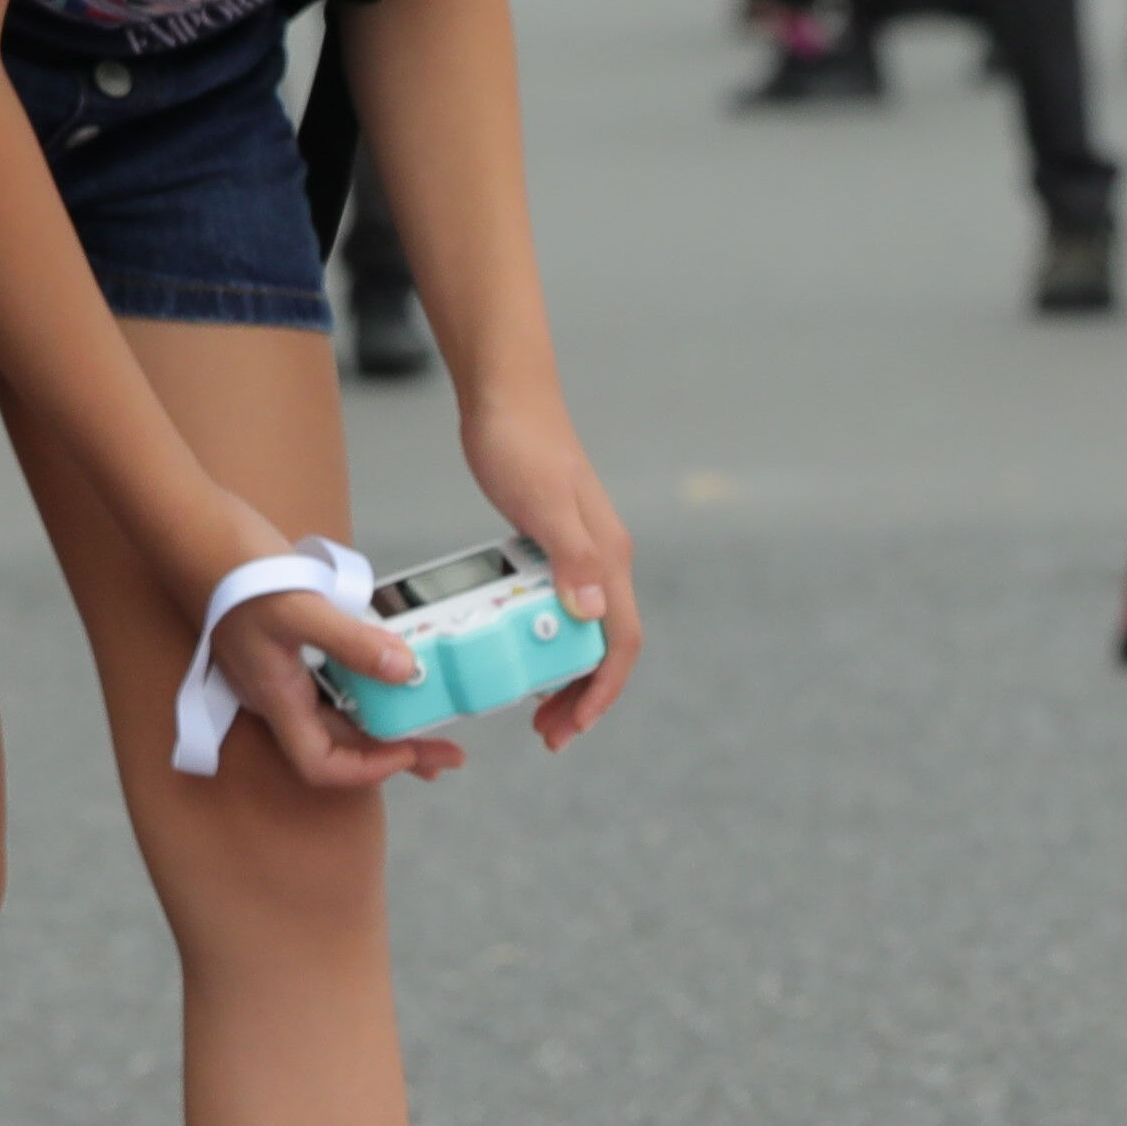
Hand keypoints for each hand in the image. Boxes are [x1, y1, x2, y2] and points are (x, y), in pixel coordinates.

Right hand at [208, 577, 466, 791]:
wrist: (188, 526)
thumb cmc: (231, 568)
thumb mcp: (300, 606)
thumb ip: (353, 642)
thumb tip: (407, 673)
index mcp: (276, 697)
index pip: (322, 764)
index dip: (368, 769)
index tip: (413, 750)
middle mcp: (278, 693)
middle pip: (339, 743)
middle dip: (394, 750)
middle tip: (447, 749)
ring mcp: (279, 669)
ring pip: (338, 710)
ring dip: (384, 719)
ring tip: (432, 720)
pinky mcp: (284, 642)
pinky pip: (332, 678)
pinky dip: (367, 682)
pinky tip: (393, 669)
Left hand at [457, 402, 644, 747]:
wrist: (505, 392)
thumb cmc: (519, 441)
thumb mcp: (540, 501)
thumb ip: (570, 556)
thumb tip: (593, 615)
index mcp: (607, 556)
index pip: (621, 641)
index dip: (602, 692)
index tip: (571, 726)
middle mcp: (604, 559)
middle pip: (608, 646)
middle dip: (585, 696)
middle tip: (547, 733)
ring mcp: (582, 553)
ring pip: (588, 631)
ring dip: (568, 675)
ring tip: (536, 707)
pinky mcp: (557, 545)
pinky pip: (564, 610)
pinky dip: (549, 643)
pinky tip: (521, 650)